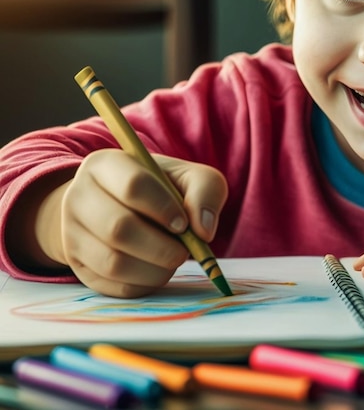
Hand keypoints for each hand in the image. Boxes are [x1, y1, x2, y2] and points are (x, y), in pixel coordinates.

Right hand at [36, 149, 227, 297]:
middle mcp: (78, 196)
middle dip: (161, 246)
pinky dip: (142, 283)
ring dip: (154, 268)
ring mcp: (72, 233)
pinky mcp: (77, 265)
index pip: (133, 185)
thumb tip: (203, 231)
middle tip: (184, 250)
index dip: (163, 208)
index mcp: (106, 164)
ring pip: (112, 261)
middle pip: (118, 228)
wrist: (126, 206)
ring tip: (173, 259)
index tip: (183, 223)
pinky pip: (111, 285)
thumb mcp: (190, 177)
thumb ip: (205, 192)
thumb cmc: (163, 188)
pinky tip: (156, 269)